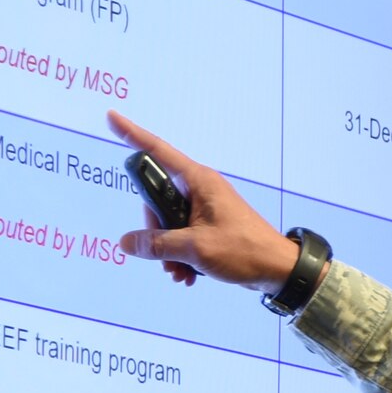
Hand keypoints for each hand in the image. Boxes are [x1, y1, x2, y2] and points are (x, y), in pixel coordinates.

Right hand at [107, 111, 299, 292]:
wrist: (279, 271)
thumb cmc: (245, 251)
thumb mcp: (196, 248)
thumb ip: (158, 244)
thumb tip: (128, 243)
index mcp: (199, 181)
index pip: (158, 151)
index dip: (132, 134)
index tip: (112, 117)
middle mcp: (201, 190)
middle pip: (158, 200)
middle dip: (155, 232)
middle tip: (164, 256)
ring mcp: (206, 209)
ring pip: (170, 223)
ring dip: (168, 250)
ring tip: (178, 272)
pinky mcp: (211, 227)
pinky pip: (184, 236)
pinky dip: (181, 256)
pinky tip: (187, 275)